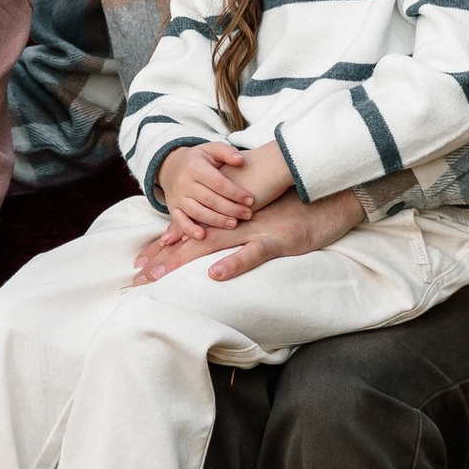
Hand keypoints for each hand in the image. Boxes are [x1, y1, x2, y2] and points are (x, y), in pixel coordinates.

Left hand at [132, 187, 365, 284]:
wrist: (331, 193)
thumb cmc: (302, 207)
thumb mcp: (267, 216)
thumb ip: (244, 227)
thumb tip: (225, 244)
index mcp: (234, 219)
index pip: (193, 232)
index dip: (167, 246)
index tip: (142, 261)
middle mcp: (238, 223)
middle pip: (193, 240)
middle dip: (164, 258)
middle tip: (137, 274)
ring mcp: (256, 231)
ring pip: (213, 245)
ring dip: (183, 260)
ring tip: (157, 275)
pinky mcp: (278, 240)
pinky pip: (253, 253)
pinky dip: (234, 263)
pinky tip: (213, 273)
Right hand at [156, 140, 257, 233]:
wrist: (172, 167)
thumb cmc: (200, 159)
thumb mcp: (211, 149)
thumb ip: (227, 152)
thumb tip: (240, 160)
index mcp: (194, 166)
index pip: (218, 183)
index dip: (235, 193)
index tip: (250, 200)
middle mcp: (183, 182)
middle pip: (210, 200)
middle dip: (231, 209)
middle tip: (247, 214)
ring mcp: (177, 197)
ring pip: (197, 212)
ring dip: (217, 221)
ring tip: (234, 224)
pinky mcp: (172, 208)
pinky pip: (180, 221)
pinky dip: (190, 230)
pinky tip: (203, 236)